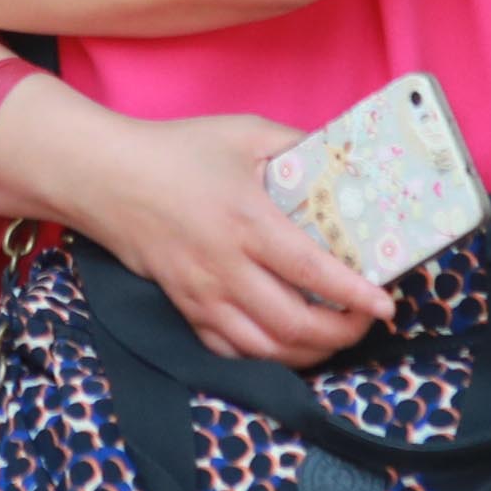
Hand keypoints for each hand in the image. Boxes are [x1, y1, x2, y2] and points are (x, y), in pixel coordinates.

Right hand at [56, 110, 389, 367]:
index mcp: (247, 221)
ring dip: (308, 353)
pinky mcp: (184, 307)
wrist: (105, 177)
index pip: (312, 271)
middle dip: (341, 334)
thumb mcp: (243, 132)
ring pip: (264, 348)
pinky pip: (228, 351)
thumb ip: (297, 144)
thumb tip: (346, 158)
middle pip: (293, 323)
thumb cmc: (176, 151)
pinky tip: (287, 345)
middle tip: (366, 323)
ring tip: (334, 337)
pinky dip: (264, 357)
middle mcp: (226, 266)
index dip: (354, 295)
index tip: (386, 304)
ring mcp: (202, 294)